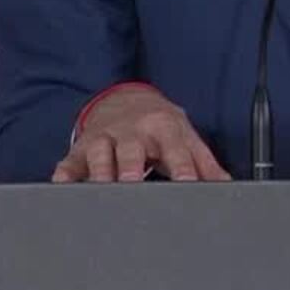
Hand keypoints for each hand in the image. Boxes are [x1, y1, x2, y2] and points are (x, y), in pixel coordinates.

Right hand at [52, 85, 231, 182]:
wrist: (127, 100)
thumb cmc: (160, 125)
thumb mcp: (186, 137)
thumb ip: (205, 164)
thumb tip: (228, 187)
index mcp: (162, 127)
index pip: (173, 148)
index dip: (181, 166)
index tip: (187, 183)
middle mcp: (131, 131)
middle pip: (130, 149)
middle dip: (131, 167)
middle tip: (133, 183)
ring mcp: (104, 139)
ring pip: (98, 154)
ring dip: (99, 171)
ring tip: (100, 189)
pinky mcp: (81, 150)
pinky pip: (70, 161)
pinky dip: (64, 172)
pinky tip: (61, 183)